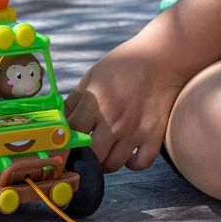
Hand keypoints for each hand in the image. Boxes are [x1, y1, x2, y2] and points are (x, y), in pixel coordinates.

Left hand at [65, 34, 190, 172]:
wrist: (161, 57)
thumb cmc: (124, 64)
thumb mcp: (93, 76)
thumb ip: (74, 100)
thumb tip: (59, 121)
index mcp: (95, 103)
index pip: (71, 135)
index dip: (63, 144)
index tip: (63, 148)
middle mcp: (113, 120)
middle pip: (90, 156)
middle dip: (83, 157)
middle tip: (83, 153)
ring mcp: (135, 130)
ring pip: (113, 164)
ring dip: (105, 162)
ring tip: (104, 153)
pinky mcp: (154, 134)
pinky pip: (141, 163)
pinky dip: (133, 164)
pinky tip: (128, 154)